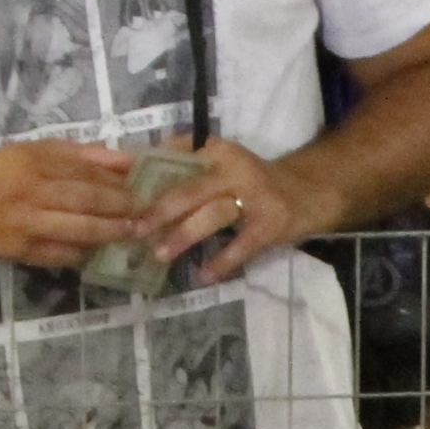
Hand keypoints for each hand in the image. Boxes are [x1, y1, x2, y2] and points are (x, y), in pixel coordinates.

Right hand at [0, 140, 147, 271]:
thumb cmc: (0, 175)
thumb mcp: (36, 153)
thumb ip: (83, 155)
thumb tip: (130, 160)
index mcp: (34, 160)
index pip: (87, 171)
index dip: (119, 182)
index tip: (146, 188)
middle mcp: (30, 189)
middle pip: (87, 200)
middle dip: (122, 209)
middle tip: (147, 215)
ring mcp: (26, 222)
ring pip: (79, 229)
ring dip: (111, 233)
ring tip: (134, 234)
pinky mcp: (23, 250)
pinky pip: (64, 254)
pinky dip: (87, 253)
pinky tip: (103, 251)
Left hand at [134, 136, 316, 285]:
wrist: (307, 193)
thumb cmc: (251, 182)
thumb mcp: (220, 164)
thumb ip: (185, 169)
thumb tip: (133, 178)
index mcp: (217, 151)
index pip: (176, 157)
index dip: (148, 175)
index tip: (122, 194)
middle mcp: (235, 169)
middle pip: (190, 189)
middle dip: (159, 211)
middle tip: (134, 230)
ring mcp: (255, 196)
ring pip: (212, 215)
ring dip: (184, 236)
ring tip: (160, 255)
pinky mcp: (271, 223)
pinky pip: (241, 246)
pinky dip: (222, 262)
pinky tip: (204, 276)